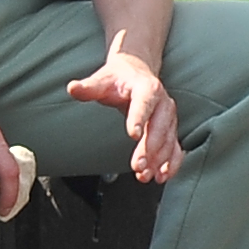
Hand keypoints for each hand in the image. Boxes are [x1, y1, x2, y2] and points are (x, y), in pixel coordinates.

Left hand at [64, 49, 183, 182]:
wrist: (136, 73)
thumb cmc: (118, 78)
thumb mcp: (103, 80)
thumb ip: (89, 87)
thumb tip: (73, 88)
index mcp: (147, 88)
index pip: (144, 103)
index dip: (139, 118)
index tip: (133, 135)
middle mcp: (163, 103)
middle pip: (158, 127)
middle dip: (149, 148)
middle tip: (137, 166)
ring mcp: (168, 118)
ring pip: (168, 140)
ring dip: (159, 160)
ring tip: (145, 175)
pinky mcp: (170, 129)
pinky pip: (175, 147)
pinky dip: (172, 162)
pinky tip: (162, 175)